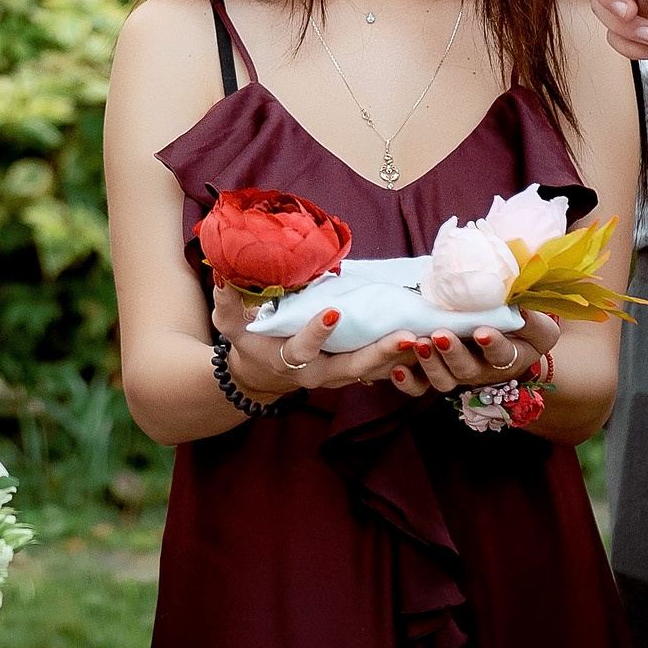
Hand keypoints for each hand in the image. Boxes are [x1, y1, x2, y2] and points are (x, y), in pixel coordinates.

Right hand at [212, 288, 419, 400]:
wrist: (261, 376)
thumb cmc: (249, 344)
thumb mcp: (231, 326)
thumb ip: (226, 303)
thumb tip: (221, 272)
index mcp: (289, 359)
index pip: (304, 349)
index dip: (317, 333)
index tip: (333, 312)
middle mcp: (319, 373)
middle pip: (352, 366)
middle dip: (379, 352)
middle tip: (405, 336)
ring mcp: (339, 375)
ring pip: (373, 370)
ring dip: (399, 356)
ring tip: (425, 336)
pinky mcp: (353, 372)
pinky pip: (381, 368)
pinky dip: (402, 358)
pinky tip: (426, 340)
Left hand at [390, 311, 563, 398]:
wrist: (508, 342)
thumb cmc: (523, 331)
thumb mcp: (537, 327)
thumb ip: (533, 321)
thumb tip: (523, 311)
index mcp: (506, 357)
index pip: (501, 354)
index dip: (492, 344)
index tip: (482, 332)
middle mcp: (479, 369)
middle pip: (465, 369)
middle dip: (452, 353)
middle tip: (440, 335)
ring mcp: (455, 372)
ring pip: (442, 380)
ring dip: (429, 364)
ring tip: (419, 343)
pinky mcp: (435, 371)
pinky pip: (420, 386)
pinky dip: (407, 382)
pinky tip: (397, 369)